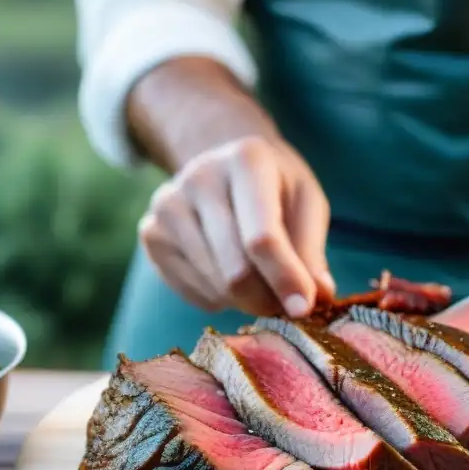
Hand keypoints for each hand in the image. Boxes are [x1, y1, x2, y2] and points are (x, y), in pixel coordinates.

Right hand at [138, 135, 334, 317]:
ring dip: (246, 300)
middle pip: (235, 270)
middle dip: (267, 299)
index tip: (303, 309)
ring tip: (259, 280)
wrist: (224, 167)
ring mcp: (167, 206)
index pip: (262, 238)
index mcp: (246, 160)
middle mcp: (198, 178)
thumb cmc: (276, 188)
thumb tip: (317, 296)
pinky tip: (227, 272)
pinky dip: (219, 298)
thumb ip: (312, 250)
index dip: (285, 279)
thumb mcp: (307, 204)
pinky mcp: (150, 234)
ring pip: (215, 287)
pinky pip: (192, 292)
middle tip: (285, 304)